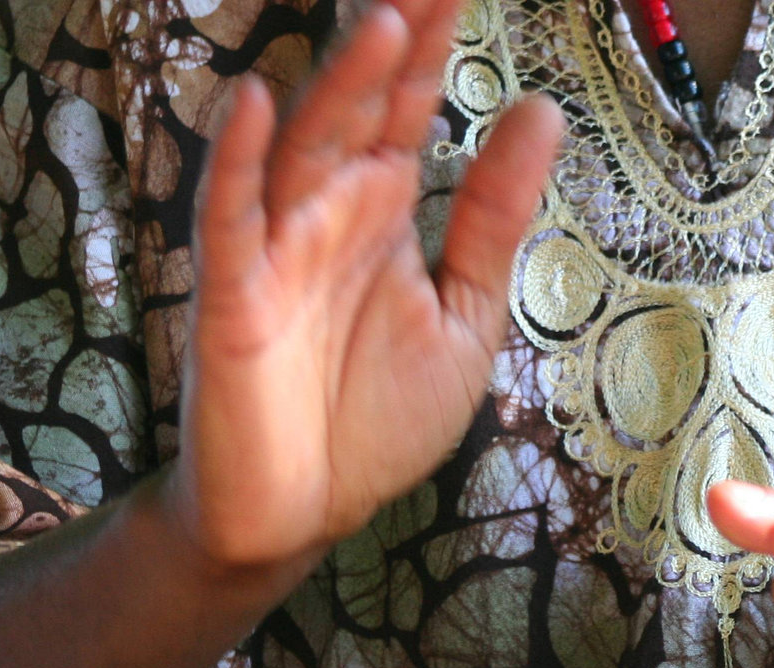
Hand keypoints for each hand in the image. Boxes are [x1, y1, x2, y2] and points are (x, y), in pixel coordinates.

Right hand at [166, 0, 562, 573]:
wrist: (302, 512)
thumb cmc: (375, 416)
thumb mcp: (464, 316)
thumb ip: (495, 219)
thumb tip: (542, 110)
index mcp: (385, 208)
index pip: (414, 103)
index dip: (438, 38)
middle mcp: (329, 210)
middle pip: (363, 105)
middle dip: (396, 37)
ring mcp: (276, 248)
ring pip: (307, 149)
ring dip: (342, 86)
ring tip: (386, 22)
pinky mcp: (233, 298)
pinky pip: (230, 221)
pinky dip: (239, 163)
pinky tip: (256, 104)